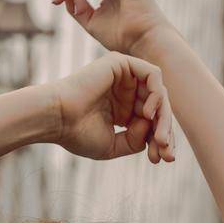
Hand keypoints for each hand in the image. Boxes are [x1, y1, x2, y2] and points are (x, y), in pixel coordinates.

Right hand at [45, 52, 176, 163]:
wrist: (56, 119)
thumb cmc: (77, 134)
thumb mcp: (114, 146)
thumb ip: (137, 141)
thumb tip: (153, 128)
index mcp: (122, 109)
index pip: (152, 121)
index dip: (161, 139)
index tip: (165, 159)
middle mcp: (125, 91)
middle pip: (158, 107)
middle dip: (166, 130)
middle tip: (167, 151)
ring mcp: (124, 76)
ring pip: (158, 92)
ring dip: (163, 115)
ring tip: (159, 136)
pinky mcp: (121, 63)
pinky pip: (152, 74)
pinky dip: (156, 94)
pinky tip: (147, 113)